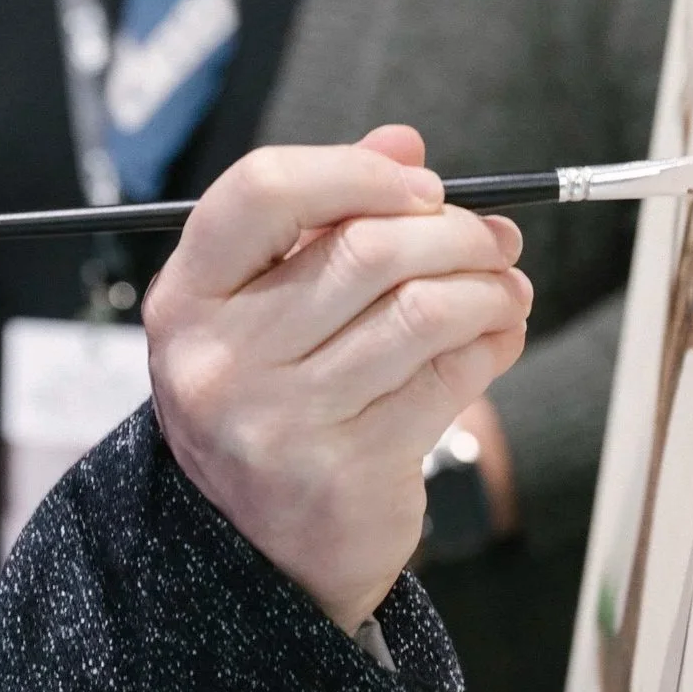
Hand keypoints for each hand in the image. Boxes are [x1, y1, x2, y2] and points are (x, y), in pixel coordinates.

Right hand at [143, 125, 532, 633]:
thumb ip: (326, 211)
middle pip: (364, 248)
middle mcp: (220, 355)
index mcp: (187, 294)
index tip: (421, 183)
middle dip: (453, 230)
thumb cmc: (267, 394)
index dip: (356, 171)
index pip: (263, 190)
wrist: (253, 549)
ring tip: (505, 285)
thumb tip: (403, 142)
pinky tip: (496, 334)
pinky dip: (490, 344)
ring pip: (420, 312)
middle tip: (492, 236)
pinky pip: (446, 380)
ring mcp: (279, 419)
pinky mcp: (345, 471)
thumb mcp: (263, 298)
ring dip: (486, 287)